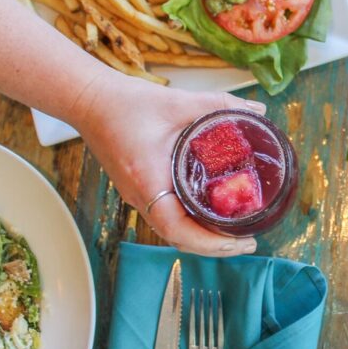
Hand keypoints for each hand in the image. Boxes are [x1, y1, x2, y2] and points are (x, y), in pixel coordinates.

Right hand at [69, 69, 265, 256]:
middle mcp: (140, 197)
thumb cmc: (126, 104)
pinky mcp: (139, 190)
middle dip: (214, 247)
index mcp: (148, 182)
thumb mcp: (179, 102)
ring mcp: (138, 197)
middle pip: (179, 238)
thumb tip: (258, 111)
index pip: (178, 230)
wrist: (90, 101)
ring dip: (203, 238)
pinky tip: (211, 215)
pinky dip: (191, 224)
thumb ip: (220, 105)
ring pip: (173, 231)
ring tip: (235, 234)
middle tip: (249, 241)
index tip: (239, 242)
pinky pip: (167, 217)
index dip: (210, 243)